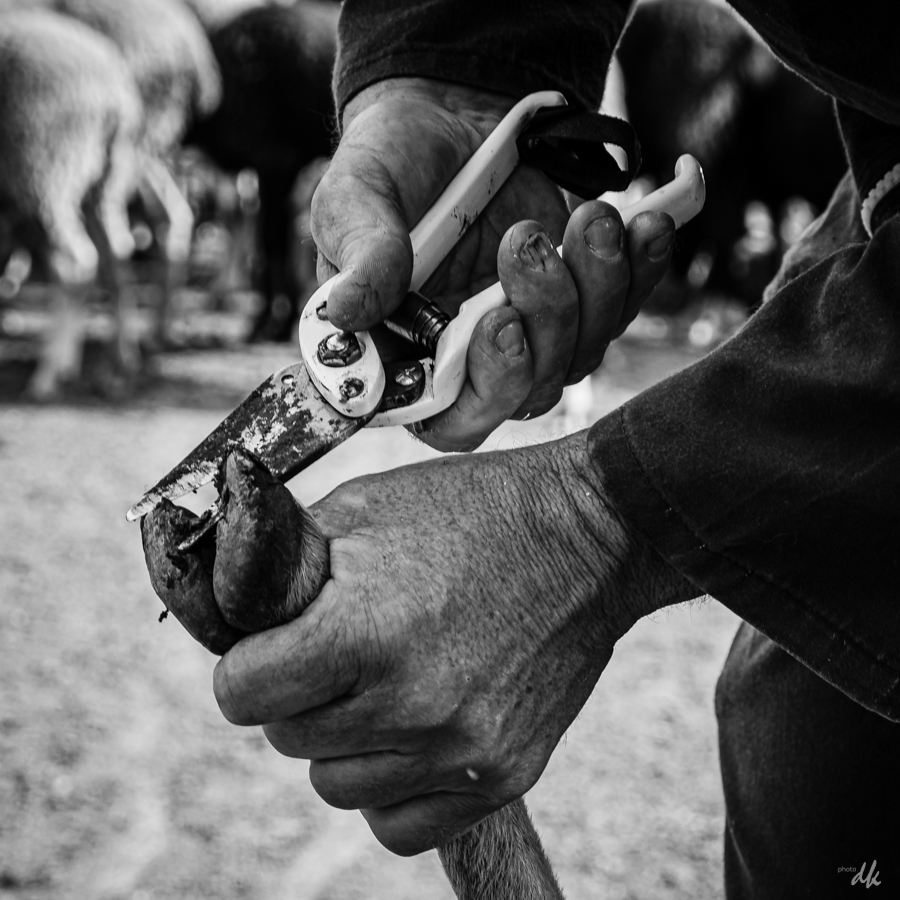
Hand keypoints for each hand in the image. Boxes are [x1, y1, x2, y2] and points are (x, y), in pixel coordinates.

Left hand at [213, 439, 694, 854]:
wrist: (590, 539)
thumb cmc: (473, 510)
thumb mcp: (368, 506)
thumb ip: (287, 565)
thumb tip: (229, 612)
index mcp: (365, 626)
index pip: (240, 693)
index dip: (246, 663)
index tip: (271, 645)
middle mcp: (411, 701)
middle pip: (286, 737)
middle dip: (297, 693)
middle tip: (338, 651)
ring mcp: (461, 749)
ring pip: (334, 785)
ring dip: (341, 740)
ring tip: (381, 683)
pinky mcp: (502, 775)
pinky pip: (395, 825)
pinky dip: (387, 787)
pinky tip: (407, 732)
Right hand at [312, 78, 675, 449]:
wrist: (447, 115)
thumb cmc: (389, 163)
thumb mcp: (354, 198)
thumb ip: (358, 255)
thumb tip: (344, 314)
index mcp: (405, 355)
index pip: (448, 418)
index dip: (483, 387)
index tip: (499, 320)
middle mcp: (469, 359)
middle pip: (527, 392)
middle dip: (545, 323)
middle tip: (527, 242)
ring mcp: (530, 333)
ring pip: (581, 355)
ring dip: (597, 288)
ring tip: (586, 217)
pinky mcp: (578, 299)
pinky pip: (623, 309)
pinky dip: (642, 269)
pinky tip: (645, 223)